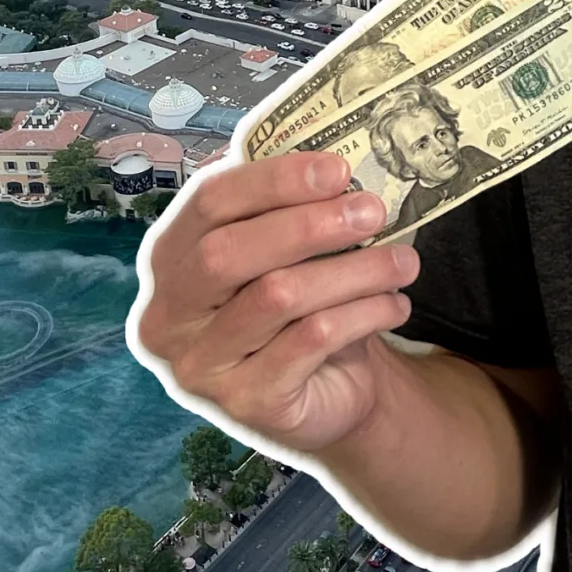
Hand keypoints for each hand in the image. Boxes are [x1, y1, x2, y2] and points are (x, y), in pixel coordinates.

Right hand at [134, 150, 422, 453]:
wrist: (327, 398)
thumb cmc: (301, 312)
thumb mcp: (287, 257)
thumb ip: (290, 214)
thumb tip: (335, 171)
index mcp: (170, 261)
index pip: (207, 203)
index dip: (273, 180)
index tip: (337, 169)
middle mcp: (169, 315)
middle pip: (227, 253)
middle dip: (308, 225)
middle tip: (373, 211)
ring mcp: (201, 365)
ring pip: (277, 296)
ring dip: (351, 271)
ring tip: (402, 262)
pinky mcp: (246, 402)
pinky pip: (310, 341)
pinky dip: (361, 313)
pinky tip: (394, 304)